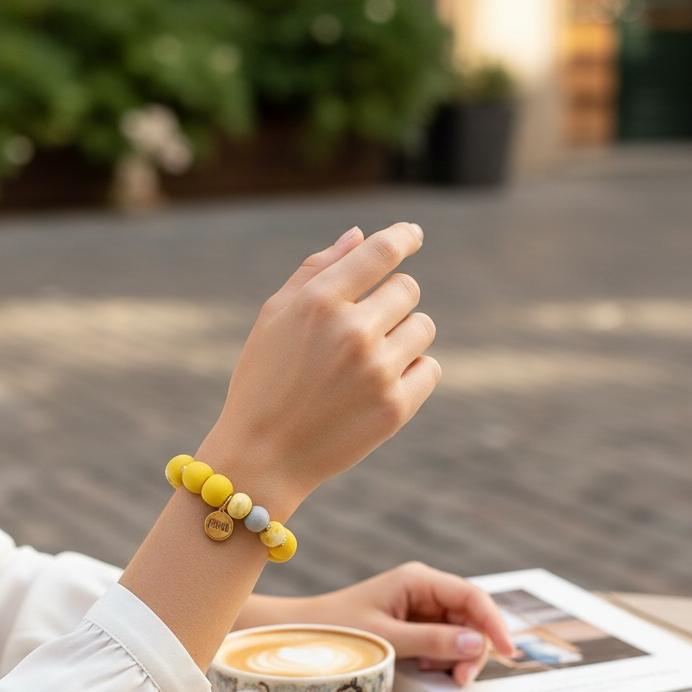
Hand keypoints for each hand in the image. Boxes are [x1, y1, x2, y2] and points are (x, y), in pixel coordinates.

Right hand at [198, 224, 440, 516]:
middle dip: (392, 301)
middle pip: (408, 289)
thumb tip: (358, 235)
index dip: (403, 237)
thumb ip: (315, 270)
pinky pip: (430, 367)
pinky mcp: (395, 407)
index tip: (413, 235)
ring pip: (423, 327)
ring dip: (404, 336)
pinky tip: (379, 386)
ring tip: (369, 361)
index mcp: (318, 302)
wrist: (262, 457)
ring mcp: (377, 370)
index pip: (380, 252)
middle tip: (365, 328)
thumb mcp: (274, 318)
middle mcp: (352, 331)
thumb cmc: (263, 381)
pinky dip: (412, 372)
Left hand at [243, 562, 515, 685]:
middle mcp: (424, 588)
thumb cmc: (338, 630)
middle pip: (471, 616)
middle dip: (474, 647)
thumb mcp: (388, 638)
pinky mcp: (413, 622)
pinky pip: (443, 639)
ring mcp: (419, 605)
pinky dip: (443, 656)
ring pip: (461, 630)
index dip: (495, 623)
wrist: (301, 634)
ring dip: (458, 655)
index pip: (472, 597)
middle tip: (461, 679)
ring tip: (437, 671)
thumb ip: (433, 640)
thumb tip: (478, 643)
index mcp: (419, 580)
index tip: (509, 653)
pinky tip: (426, 665)